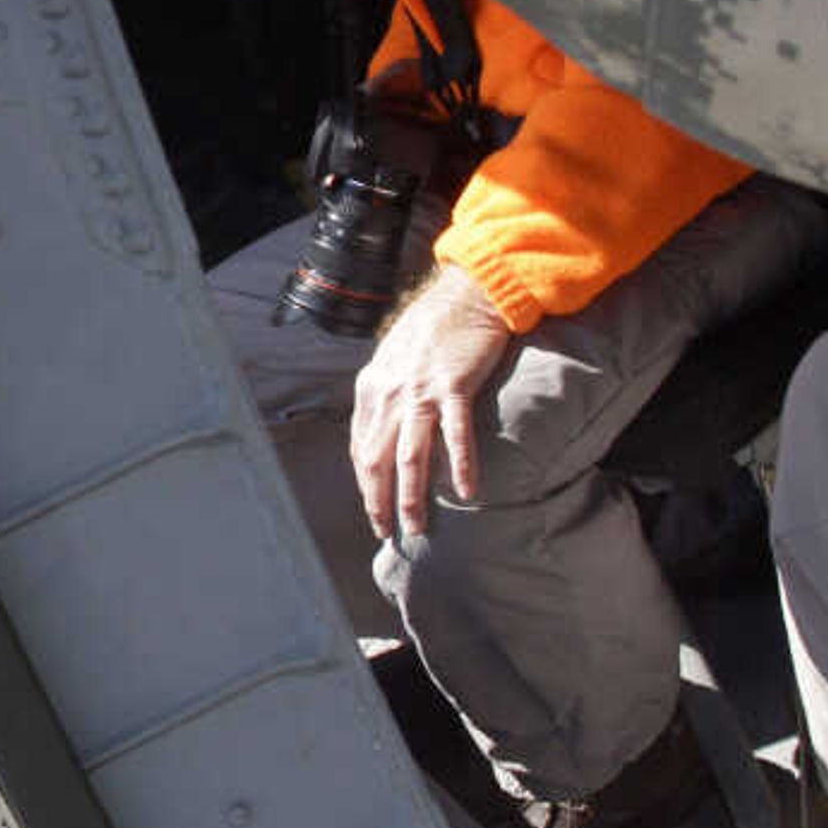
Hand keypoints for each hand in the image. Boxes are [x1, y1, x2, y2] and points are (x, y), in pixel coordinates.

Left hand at [350, 262, 517, 543]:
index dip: (365, 485)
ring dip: (411, 497)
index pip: (360, 448)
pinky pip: (455, 434)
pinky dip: (459, 465)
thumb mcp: (393, 360)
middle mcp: (389, 393)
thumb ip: (386, 394)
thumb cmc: (432, 328)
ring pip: (409, 456)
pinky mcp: (454, 386)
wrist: (464, 295)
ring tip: (418, 526)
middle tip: (388, 532)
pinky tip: (467, 491)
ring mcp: (420, 390)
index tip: (373, 511)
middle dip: (379, 502)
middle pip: (376, 460)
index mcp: (372, 388)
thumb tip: (382, 431)